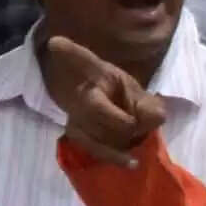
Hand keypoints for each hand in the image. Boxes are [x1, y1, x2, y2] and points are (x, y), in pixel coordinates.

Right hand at [45, 36, 163, 161]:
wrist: (123, 121)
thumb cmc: (131, 102)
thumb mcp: (146, 98)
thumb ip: (151, 108)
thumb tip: (147, 119)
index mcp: (100, 75)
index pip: (85, 62)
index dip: (70, 53)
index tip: (55, 43)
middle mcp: (82, 93)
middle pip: (96, 108)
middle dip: (124, 120)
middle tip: (137, 121)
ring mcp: (75, 115)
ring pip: (98, 130)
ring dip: (123, 136)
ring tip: (134, 132)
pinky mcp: (76, 134)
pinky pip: (94, 148)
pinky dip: (115, 156)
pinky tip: (131, 162)